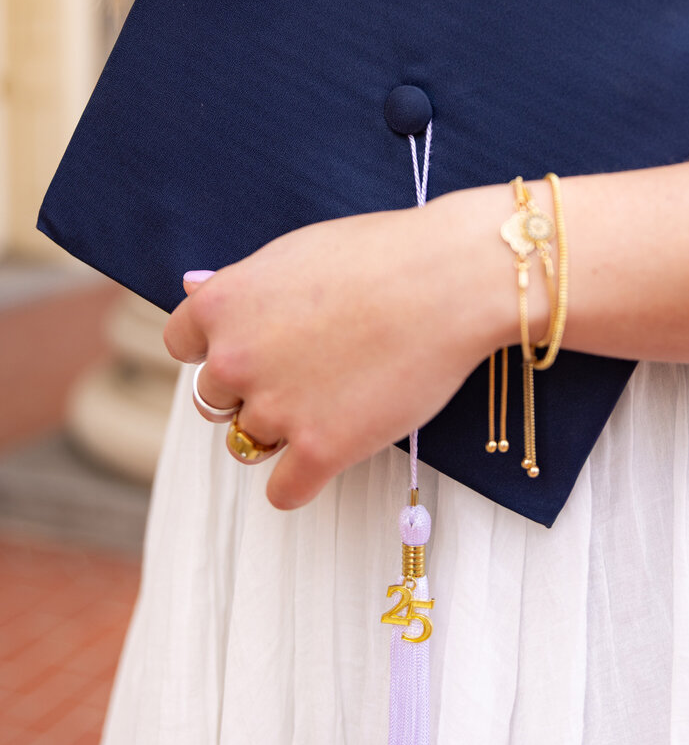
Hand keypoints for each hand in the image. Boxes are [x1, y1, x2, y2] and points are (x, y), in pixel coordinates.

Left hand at [164, 186, 524, 509]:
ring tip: (336, 397)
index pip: (181, 344)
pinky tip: (333, 450)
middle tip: (313, 366)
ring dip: (283, 429)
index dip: (221, 345)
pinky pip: (283, 491)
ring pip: (249, 442)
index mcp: (221, 304)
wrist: (451, 278)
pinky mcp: (319, 451)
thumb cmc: (382, 254)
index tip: (259, 343)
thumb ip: (239, 283)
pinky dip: (303, 478)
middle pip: (216, 398)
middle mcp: (234, 358)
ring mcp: (275, 408)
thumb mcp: (296, 252)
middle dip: (255, 387)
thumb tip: (192, 288)